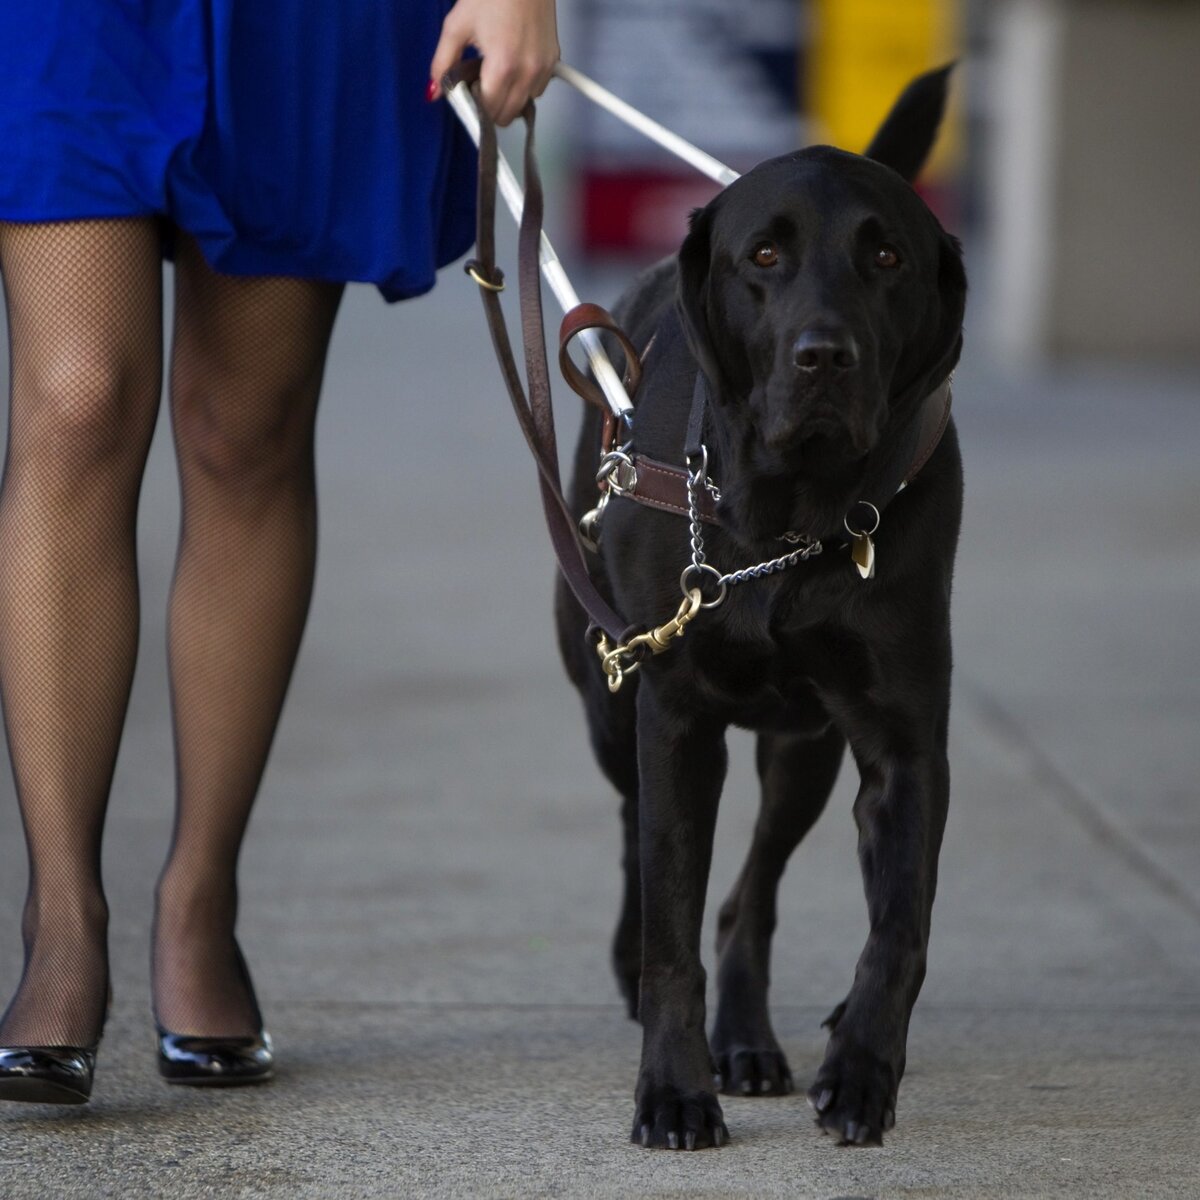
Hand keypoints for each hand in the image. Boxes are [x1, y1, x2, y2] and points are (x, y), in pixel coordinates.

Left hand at [429, 0, 558, 126]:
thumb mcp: (457, 25)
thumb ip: (443, 63)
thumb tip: (434, 90)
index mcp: (503, 66)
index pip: (487, 112)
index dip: (473, 107)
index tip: (466, 96)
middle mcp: (527, 72)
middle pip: (506, 116)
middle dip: (490, 106)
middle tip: (478, 82)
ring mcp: (543, 68)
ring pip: (523, 106)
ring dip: (508, 98)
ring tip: (496, 71)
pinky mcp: (553, 62)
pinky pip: (537, 90)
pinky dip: (524, 86)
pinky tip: (512, 66)